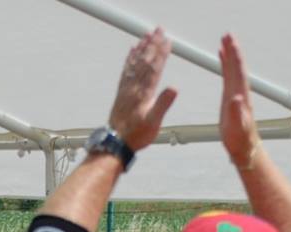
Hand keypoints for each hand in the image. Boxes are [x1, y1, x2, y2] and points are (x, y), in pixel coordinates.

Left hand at [106, 29, 179, 152]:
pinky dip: (130, 58)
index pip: (155, 68)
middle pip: (145, 61)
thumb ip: (163, 104)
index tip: (167, 40)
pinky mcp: (121, 92)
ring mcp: (126, 89)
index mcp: (144, 93)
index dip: (161, 53)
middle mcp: (134, 87)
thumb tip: (174, 87)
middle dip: (152, 44)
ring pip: (135, 63)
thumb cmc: (136, 135)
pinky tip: (132, 50)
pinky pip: (126, 70)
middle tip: (159, 30)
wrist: (115, 143)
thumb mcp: (154, 122)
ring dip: (142, 48)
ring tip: (147, 35)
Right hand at [218, 34, 261, 168]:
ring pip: (232, 69)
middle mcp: (239, 91)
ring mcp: (235, 93)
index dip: (234, 56)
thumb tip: (235, 98)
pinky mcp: (230, 97)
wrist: (244, 148)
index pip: (238, 71)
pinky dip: (225, 65)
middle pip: (236, 66)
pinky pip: (227, 76)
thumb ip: (235, 113)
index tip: (230, 42)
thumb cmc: (240, 140)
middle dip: (232, 50)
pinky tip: (221, 57)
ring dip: (228, 54)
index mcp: (241, 96)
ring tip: (224, 41)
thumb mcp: (237, 127)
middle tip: (227, 35)